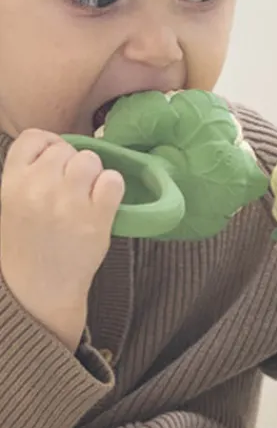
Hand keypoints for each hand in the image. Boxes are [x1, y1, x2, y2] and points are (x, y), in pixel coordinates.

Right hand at [0, 131, 124, 349]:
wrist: (38, 289)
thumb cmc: (26, 245)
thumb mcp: (11, 204)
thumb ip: (29, 175)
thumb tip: (57, 148)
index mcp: (11, 183)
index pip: (33, 137)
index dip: (49, 145)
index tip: (55, 162)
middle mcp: (38, 187)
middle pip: (66, 149)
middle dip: (71, 165)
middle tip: (71, 189)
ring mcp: (68, 202)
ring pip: (91, 160)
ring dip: (92, 175)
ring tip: (85, 197)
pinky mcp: (96, 217)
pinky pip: (113, 180)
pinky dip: (111, 188)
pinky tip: (102, 203)